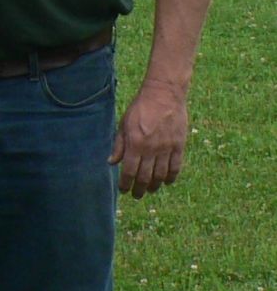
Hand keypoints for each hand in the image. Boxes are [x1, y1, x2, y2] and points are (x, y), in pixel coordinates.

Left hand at [112, 79, 188, 197]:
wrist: (163, 95)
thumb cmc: (140, 108)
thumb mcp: (124, 124)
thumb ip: (119, 145)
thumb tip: (111, 162)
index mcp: (135, 143)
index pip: (129, 171)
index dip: (125, 184)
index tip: (123, 190)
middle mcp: (151, 149)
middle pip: (145, 177)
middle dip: (139, 189)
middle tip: (136, 195)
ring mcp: (167, 149)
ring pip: (161, 176)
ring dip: (154, 186)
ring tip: (149, 189)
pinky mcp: (179, 146)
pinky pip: (175, 168)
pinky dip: (171, 178)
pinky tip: (166, 182)